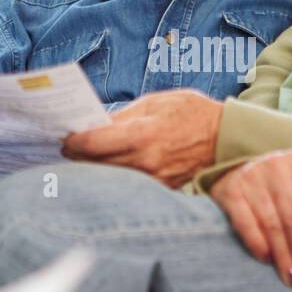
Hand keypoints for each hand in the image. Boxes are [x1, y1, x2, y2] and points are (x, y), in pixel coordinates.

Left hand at [61, 89, 222, 187]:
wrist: (226, 139)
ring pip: (110, 176)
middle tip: (67, 147)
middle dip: (78, 155)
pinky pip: (129, 183)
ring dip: (94, 168)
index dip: (73, 141)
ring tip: (83, 157)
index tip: (65, 138)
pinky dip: (116, 175)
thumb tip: (96, 125)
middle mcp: (145, 161)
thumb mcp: (157, 102)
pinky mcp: (160, 189)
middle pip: (95, 164)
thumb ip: (125, 115)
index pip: (93, 143)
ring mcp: (153, 179)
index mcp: (143, 134)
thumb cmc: (193, 113)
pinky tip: (110, 166)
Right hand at [209, 147, 291, 287]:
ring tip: (291, 276)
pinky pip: (245, 224)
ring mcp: (251, 176)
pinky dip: (258, 245)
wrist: (240, 172)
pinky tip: (267, 260)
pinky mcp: (230, 191)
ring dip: (283, 255)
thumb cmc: (285, 186)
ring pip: (271, 224)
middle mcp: (277, 165)